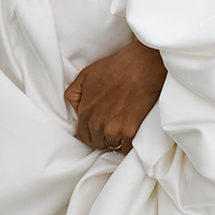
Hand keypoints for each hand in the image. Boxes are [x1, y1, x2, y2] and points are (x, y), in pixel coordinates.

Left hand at [64, 40, 166, 154]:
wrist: (140, 67)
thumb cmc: (114, 68)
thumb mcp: (85, 76)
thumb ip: (73, 94)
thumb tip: (75, 109)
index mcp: (85, 113)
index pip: (83, 136)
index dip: (91, 133)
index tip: (99, 128)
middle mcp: (97, 125)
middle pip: (98, 143)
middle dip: (103, 136)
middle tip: (113, 125)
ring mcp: (114, 130)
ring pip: (113, 145)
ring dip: (117, 139)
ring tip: (124, 125)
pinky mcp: (130, 133)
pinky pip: (127, 148)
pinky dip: (129, 143)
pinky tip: (132, 130)